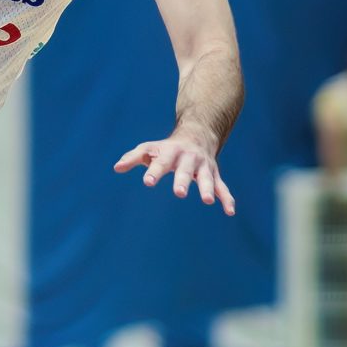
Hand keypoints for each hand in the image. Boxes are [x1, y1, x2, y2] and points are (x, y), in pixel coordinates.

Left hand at [114, 133, 235, 213]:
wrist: (197, 134)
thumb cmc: (166, 147)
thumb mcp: (149, 149)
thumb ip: (133, 157)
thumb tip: (116, 168)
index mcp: (170, 153)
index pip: (161, 163)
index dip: (154, 172)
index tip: (148, 182)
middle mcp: (188, 159)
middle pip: (185, 170)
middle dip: (183, 180)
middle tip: (179, 193)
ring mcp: (203, 167)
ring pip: (207, 178)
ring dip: (207, 188)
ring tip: (207, 201)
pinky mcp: (214, 175)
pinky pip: (222, 187)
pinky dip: (227, 199)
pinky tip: (230, 212)